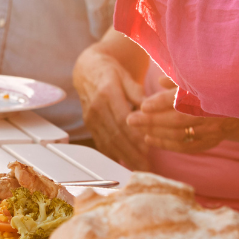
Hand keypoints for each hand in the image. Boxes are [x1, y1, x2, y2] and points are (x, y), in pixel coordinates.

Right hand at [72, 46, 148, 170]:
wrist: (87, 70)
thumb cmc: (111, 73)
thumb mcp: (126, 76)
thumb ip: (138, 93)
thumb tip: (151, 109)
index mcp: (107, 92)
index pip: (122, 119)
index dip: (134, 136)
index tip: (148, 149)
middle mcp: (96, 107)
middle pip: (115, 134)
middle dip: (131, 153)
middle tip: (146, 167)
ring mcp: (91, 117)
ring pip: (108, 141)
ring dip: (123, 157)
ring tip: (139, 168)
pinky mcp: (89, 125)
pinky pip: (100, 142)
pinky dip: (112, 154)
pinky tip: (124, 163)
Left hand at [127, 77, 238, 153]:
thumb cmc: (213, 87)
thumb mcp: (198, 78)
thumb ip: (177, 80)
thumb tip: (158, 81)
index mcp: (208, 93)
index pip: (181, 100)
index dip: (161, 103)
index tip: (143, 105)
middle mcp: (211, 113)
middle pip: (177, 120)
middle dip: (151, 121)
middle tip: (131, 119)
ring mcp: (213, 130)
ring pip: (180, 135)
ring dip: (156, 133)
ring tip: (137, 128)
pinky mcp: (212, 141)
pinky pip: (187, 147)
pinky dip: (167, 144)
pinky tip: (150, 139)